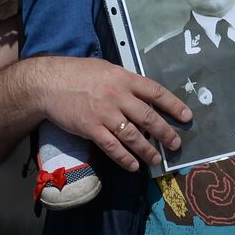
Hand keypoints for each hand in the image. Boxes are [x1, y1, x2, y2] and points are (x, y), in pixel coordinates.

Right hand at [20, 56, 192, 171]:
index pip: (156, 92)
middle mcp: (119, 96)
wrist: (48, 83)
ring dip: (147, 150)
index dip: (174, 105)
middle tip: (176, 144)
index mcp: (125, 79)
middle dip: (165, 132)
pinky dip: (125, 158)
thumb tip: (142, 93)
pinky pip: (112, 147)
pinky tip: (133, 166)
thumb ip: (125, 81)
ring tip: (157, 160)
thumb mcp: (107, 69)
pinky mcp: (91, 129)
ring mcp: (105, 114)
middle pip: (148, 117)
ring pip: (133, 136)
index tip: (187, 116)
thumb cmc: (77, 73)